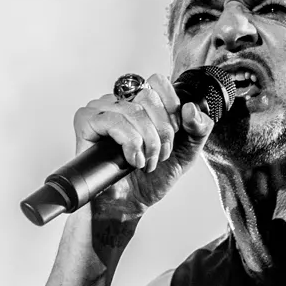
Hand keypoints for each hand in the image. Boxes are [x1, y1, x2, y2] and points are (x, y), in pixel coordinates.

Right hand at [71, 72, 215, 212]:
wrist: (129, 204)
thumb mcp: (187, 151)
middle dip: (162, 132)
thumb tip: (190, 108)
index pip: (158, 81)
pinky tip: (131, 160)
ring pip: (134, 110)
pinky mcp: (86, 121)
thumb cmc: (151, 178)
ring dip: (147, 143)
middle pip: (148, 96)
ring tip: (145, 162)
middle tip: (159, 155)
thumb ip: (199, 128)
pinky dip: (130, 144)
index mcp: (142, 102)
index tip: (175, 131)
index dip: (171, 106)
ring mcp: (101, 109)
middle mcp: (120, 102)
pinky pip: (114, 121)